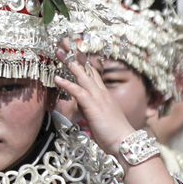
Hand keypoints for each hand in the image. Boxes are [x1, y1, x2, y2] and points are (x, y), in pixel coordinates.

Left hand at [53, 43, 135, 158]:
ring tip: (58, 51)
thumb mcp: (99, 118)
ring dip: (68, 62)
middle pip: (86, 68)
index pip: (91, 72)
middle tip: (65, 41)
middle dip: (74, 54)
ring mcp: (97, 97)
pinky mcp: (93, 106)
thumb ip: (89, 109)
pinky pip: (78, 92)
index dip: (82, 60)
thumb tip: (80, 104)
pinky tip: (57, 78)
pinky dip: (67, 84)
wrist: (125, 142)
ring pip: (81, 75)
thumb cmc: (113, 133)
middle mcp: (100, 92)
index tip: (75, 50)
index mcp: (102, 94)